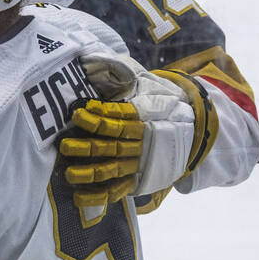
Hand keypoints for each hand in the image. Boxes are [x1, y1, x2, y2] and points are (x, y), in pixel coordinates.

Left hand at [60, 60, 217, 206]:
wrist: (194, 138)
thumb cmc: (160, 114)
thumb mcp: (150, 97)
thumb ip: (124, 88)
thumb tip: (93, 61)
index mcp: (140, 122)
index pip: (117, 120)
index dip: (97, 117)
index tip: (78, 114)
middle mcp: (138, 144)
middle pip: (109, 146)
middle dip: (86, 147)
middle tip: (64, 146)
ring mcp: (137, 164)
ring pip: (111, 169)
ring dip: (89, 173)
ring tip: (68, 174)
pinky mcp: (136, 180)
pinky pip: (117, 190)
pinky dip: (98, 196)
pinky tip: (79, 198)